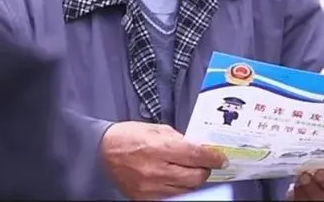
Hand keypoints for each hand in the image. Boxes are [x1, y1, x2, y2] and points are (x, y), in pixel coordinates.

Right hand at [99, 121, 227, 199]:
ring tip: (190, 172)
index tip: (221, 159)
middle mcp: (157, 170)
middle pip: (195, 177)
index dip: (213, 158)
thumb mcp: (156, 129)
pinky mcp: (144, 198)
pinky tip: (176, 181)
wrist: (102, 151)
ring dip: (192, 181)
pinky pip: (171, 198)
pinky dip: (178, 190)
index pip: (196, 156)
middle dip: (205, 170)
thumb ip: (179, 139)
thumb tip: (198, 148)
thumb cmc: (128, 137)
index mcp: (160, 148)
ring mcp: (151, 187)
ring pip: (186, 190)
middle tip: (205, 165)